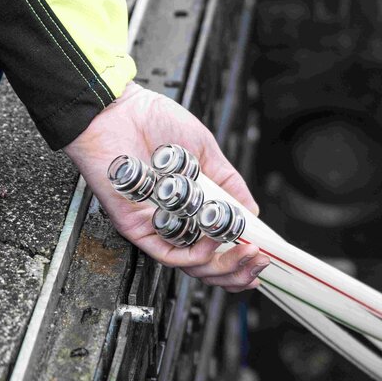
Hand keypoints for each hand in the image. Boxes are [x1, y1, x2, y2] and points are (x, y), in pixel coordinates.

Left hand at [65, 83, 266, 292]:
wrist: (117, 110)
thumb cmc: (150, 122)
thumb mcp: (205, 151)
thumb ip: (228, 183)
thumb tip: (251, 212)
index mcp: (189, 207)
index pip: (216, 246)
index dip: (240, 259)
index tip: (264, 257)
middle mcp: (173, 221)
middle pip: (207, 265)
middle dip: (239, 270)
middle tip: (260, 258)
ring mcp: (156, 226)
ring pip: (192, 266)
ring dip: (224, 265)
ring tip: (246, 250)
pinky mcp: (138, 228)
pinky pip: (169, 254)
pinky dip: (197, 253)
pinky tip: (214, 238)